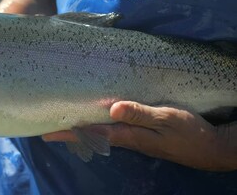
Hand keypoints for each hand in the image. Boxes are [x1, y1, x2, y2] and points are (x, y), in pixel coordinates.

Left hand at [42, 101, 236, 170]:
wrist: (210, 148)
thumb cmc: (190, 133)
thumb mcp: (167, 119)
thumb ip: (140, 114)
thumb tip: (111, 109)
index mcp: (129, 135)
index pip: (93, 133)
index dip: (69, 133)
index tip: (47, 133)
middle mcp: (128, 138)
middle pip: (93, 135)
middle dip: (71, 131)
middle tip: (49, 127)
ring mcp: (135, 138)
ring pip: (103, 132)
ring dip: (84, 128)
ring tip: (67, 121)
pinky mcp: (143, 135)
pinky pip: (115, 129)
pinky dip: (101, 125)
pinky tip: (99, 119)